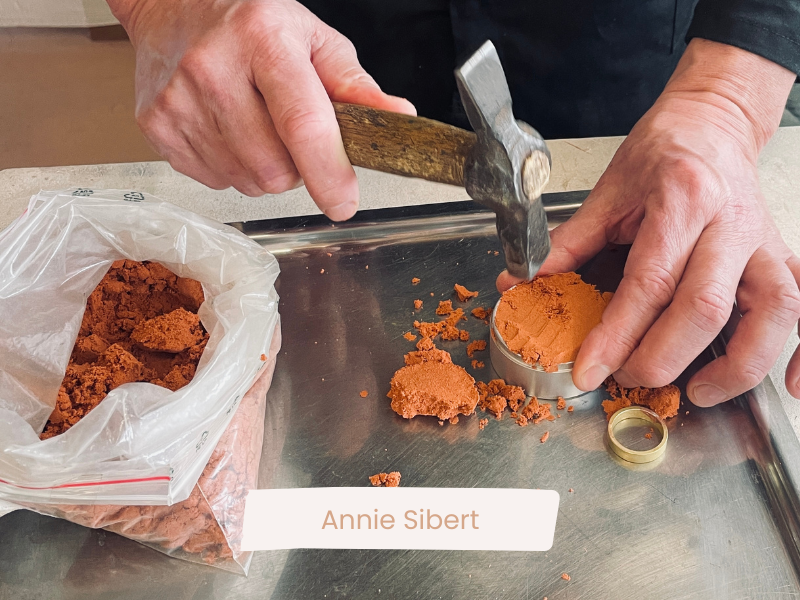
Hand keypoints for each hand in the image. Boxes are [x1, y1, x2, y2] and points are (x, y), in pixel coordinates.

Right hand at [107, 0, 414, 218]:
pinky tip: (229, 131)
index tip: (344, 202)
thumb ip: (356, 86)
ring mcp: (178, 102)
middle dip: (298, 169)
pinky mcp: (157, 128)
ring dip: (267, 170)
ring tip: (259, 127)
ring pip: (247, 182)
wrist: (171, 7)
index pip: (303, 124)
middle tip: (293, 136)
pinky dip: (234, 168)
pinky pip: (217, 181)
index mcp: (263, 40)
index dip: (328, 173)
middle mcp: (213, 70)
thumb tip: (398, 118)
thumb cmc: (251, 23)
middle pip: (275, 169)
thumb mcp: (313, 39)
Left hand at [498, 39, 799, 405]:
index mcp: (681, 200)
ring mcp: (763, 241)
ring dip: (737, 365)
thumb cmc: (660, 152)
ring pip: (773, 312)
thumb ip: (566, 243)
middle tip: (629, 377)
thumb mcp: (607, 193)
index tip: (589, 369)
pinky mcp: (781, 255)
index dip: (616, 335)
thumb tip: (521, 284)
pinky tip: (788, 385)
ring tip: (695, 391)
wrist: (711, 123)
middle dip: (663, 357)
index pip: (648, 283)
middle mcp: (730, 223)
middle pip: (706, 306)